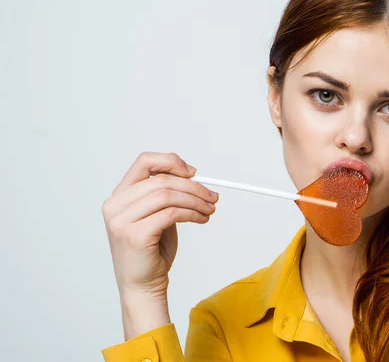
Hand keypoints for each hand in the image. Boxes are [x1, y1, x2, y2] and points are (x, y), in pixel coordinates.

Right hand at [102, 151, 218, 298]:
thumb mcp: (156, 215)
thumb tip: (191, 175)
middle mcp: (115, 206)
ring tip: (210, 209)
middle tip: (212, 196)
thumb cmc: (151, 251)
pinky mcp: (135, 235)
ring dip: (196, 200)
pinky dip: (193, 213)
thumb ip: (164, 194)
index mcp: (119, 196)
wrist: (142, 287)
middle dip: (193, 186)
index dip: (171, 162)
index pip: (144, 162)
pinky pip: (172, 213)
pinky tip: (202, 219)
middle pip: (161, 180)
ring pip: (168, 196)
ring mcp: (122, 221)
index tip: (193, 172)